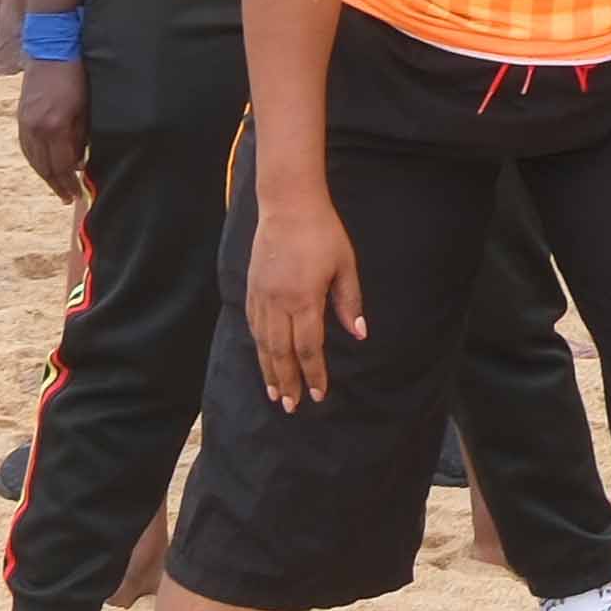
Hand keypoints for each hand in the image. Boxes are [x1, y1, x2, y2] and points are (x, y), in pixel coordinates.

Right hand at [16, 52, 93, 205]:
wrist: (52, 47)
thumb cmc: (77, 75)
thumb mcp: (86, 107)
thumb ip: (81, 136)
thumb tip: (78, 161)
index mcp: (56, 126)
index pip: (63, 165)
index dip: (70, 183)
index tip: (79, 194)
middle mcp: (36, 128)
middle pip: (45, 167)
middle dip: (58, 185)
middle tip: (70, 198)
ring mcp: (25, 122)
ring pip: (33, 159)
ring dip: (45, 176)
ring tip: (57, 187)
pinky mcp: (21, 116)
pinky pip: (26, 147)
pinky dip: (35, 161)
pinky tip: (43, 167)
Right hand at [243, 179, 368, 408]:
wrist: (288, 204)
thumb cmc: (323, 233)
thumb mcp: (345, 266)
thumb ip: (349, 302)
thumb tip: (359, 334)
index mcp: (305, 299)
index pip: (308, 347)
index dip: (313, 373)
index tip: (317, 394)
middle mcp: (279, 302)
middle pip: (281, 352)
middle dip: (287, 381)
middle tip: (291, 406)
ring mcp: (261, 295)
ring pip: (263, 342)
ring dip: (269, 370)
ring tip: (275, 393)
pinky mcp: (252, 287)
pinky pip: (254, 326)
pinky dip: (258, 347)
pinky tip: (263, 358)